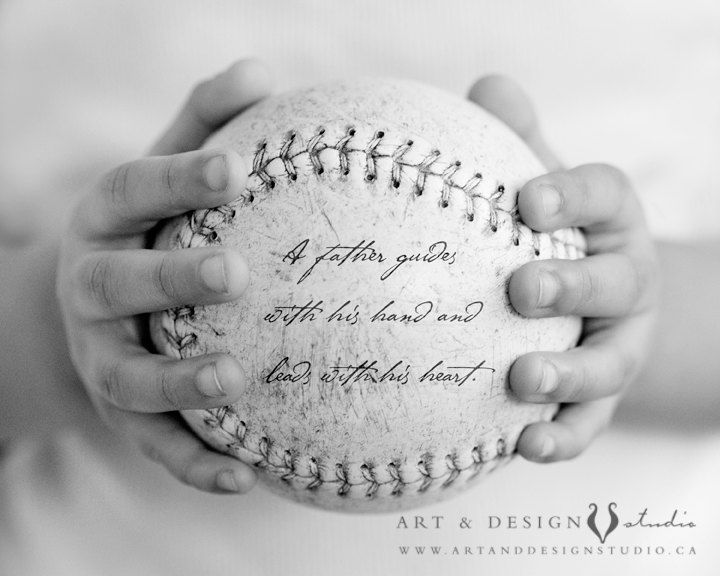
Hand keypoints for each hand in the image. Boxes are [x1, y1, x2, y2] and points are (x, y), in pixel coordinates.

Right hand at [56, 60, 271, 492]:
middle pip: (120, 283)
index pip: (133, 190)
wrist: (91, 311)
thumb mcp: (164, 173)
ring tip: (234, 377)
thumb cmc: (147, 230)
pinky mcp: (123, 415)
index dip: (178, 179)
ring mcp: (104, 357)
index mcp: (107, 222)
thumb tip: (263, 72)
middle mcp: (94, 289)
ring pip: (130, 375)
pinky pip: (157, 444)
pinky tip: (249, 476)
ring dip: (178, 381)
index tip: (236, 168)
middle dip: (171, 278)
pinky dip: (197, 464)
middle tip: (235, 272)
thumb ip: (206, 125)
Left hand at [468, 76, 658, 461]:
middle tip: (521, 289)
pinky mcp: (601, 399)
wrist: (586, 303)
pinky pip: (588, 424)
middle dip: (572, 286)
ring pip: (607, 363)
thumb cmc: (548, 236)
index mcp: (608, 222)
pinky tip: (522, 448)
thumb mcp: (537, 187)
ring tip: (520, 381)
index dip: (571, 194)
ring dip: (567, 374)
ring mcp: (617, 344)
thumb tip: (486, 87)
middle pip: (614, 283)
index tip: (524, 199)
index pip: (603, 194)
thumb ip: (513, 141)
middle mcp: (624, 282)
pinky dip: (561, 439)